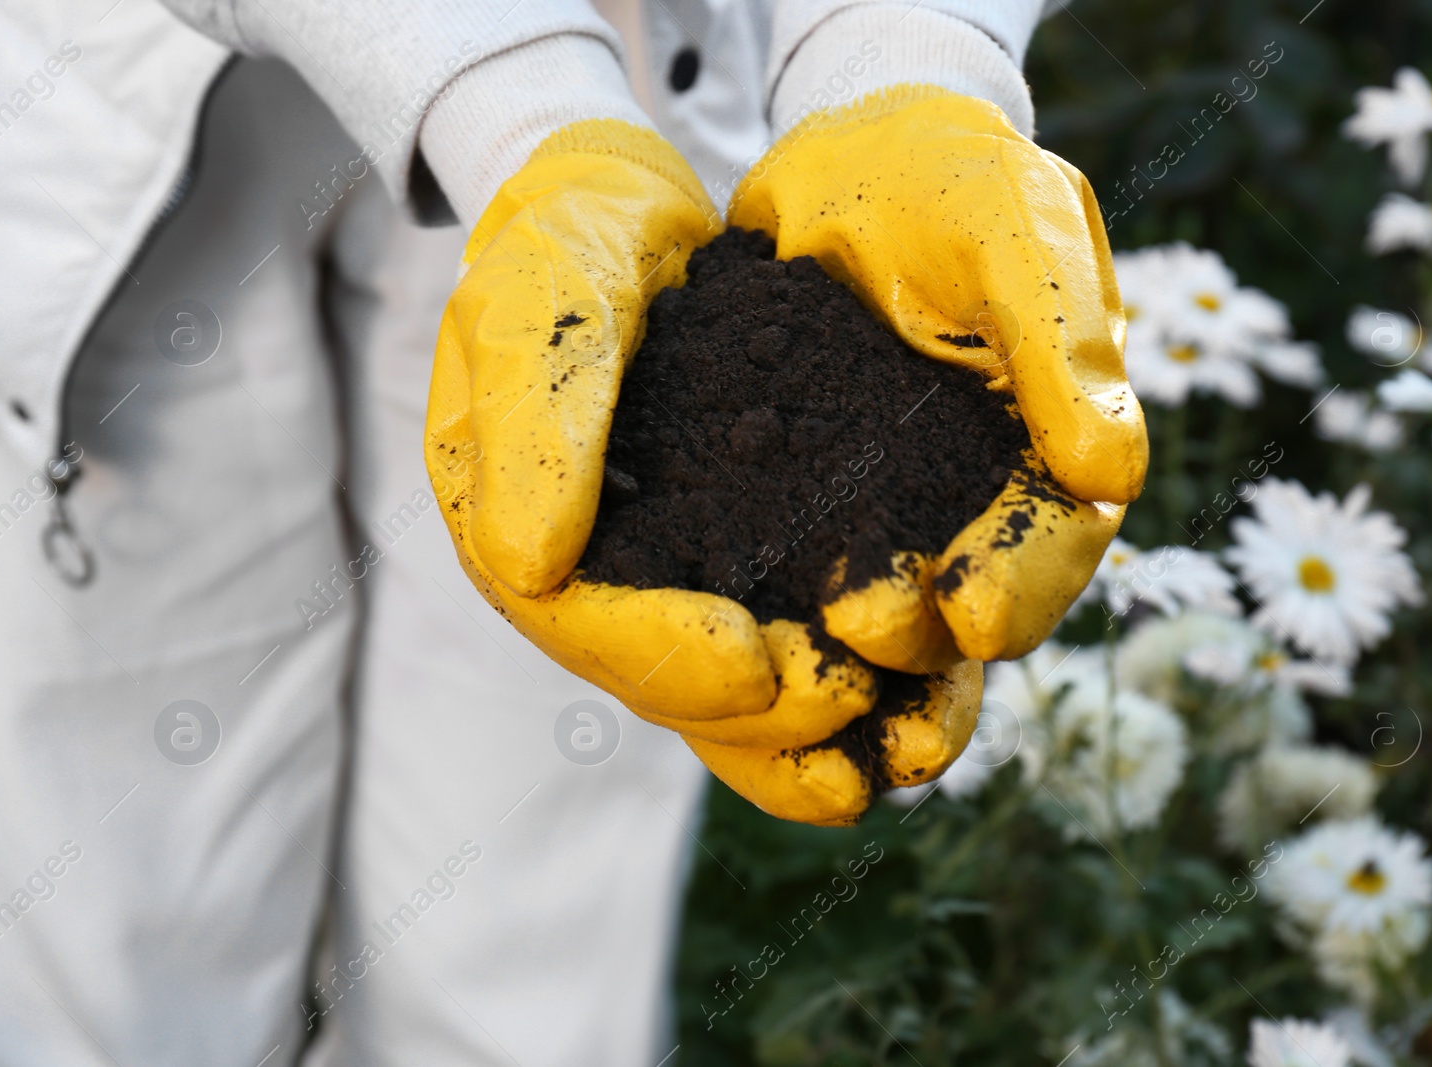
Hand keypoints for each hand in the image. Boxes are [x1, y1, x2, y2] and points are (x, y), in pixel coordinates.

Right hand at [425, 120, 977, 825]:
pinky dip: (839, 689)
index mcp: (522, 538)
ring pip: (733, 693)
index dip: (669, 658)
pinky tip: (910, 715)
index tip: (756, 665)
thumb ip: (534, 430)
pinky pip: (783, 644)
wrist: (623, 219)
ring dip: (810, 737)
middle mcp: (594, 583)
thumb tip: (529, 566)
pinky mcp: (731, 562)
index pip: (587, 627)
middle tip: (850, 702)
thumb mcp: (533, 313)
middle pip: (670, 683)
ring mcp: (666, 581)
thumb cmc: (565, 254)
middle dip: (760, 711)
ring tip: (893, 756)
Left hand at [730, 85, 1142, 665]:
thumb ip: (1061, 342)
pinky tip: (736, 639)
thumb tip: (1110, 475)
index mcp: (1054, 442)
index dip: (1022, 581)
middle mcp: (978, 495)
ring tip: (800, 675)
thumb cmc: (952, 178)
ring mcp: (894, 507)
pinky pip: (801, 569)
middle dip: (927, 634)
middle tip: (860, 633)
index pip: (1058, 534)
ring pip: (891, 608)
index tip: (973, 614)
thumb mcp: (1015, 230)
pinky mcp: (813, 501)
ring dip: (851, 655)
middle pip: (972, 597)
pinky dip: (778, 613)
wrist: (844, 154)